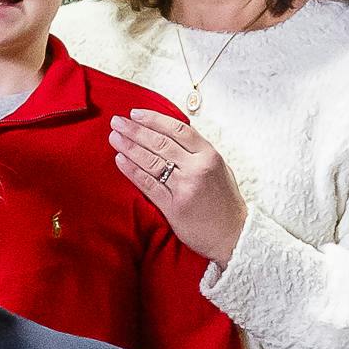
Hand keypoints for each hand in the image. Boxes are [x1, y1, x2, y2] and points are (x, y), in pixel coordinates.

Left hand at [113, 109, 251, 263]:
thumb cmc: (225, 202)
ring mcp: (185, 187)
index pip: (177, 129)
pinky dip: (132, 171)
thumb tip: (172, 135)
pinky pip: (148, 185)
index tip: (136, 114)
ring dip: (129, 147)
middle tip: (117, 122)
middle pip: (160, 142)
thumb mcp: (219, 169)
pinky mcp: (174, 206)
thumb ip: (198, 152)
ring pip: (152, 161)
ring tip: (114, 137)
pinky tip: (120, 160)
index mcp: (209, 155)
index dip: (154, 119)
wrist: (234, 235)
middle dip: (135, 130)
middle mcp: (197, 168)